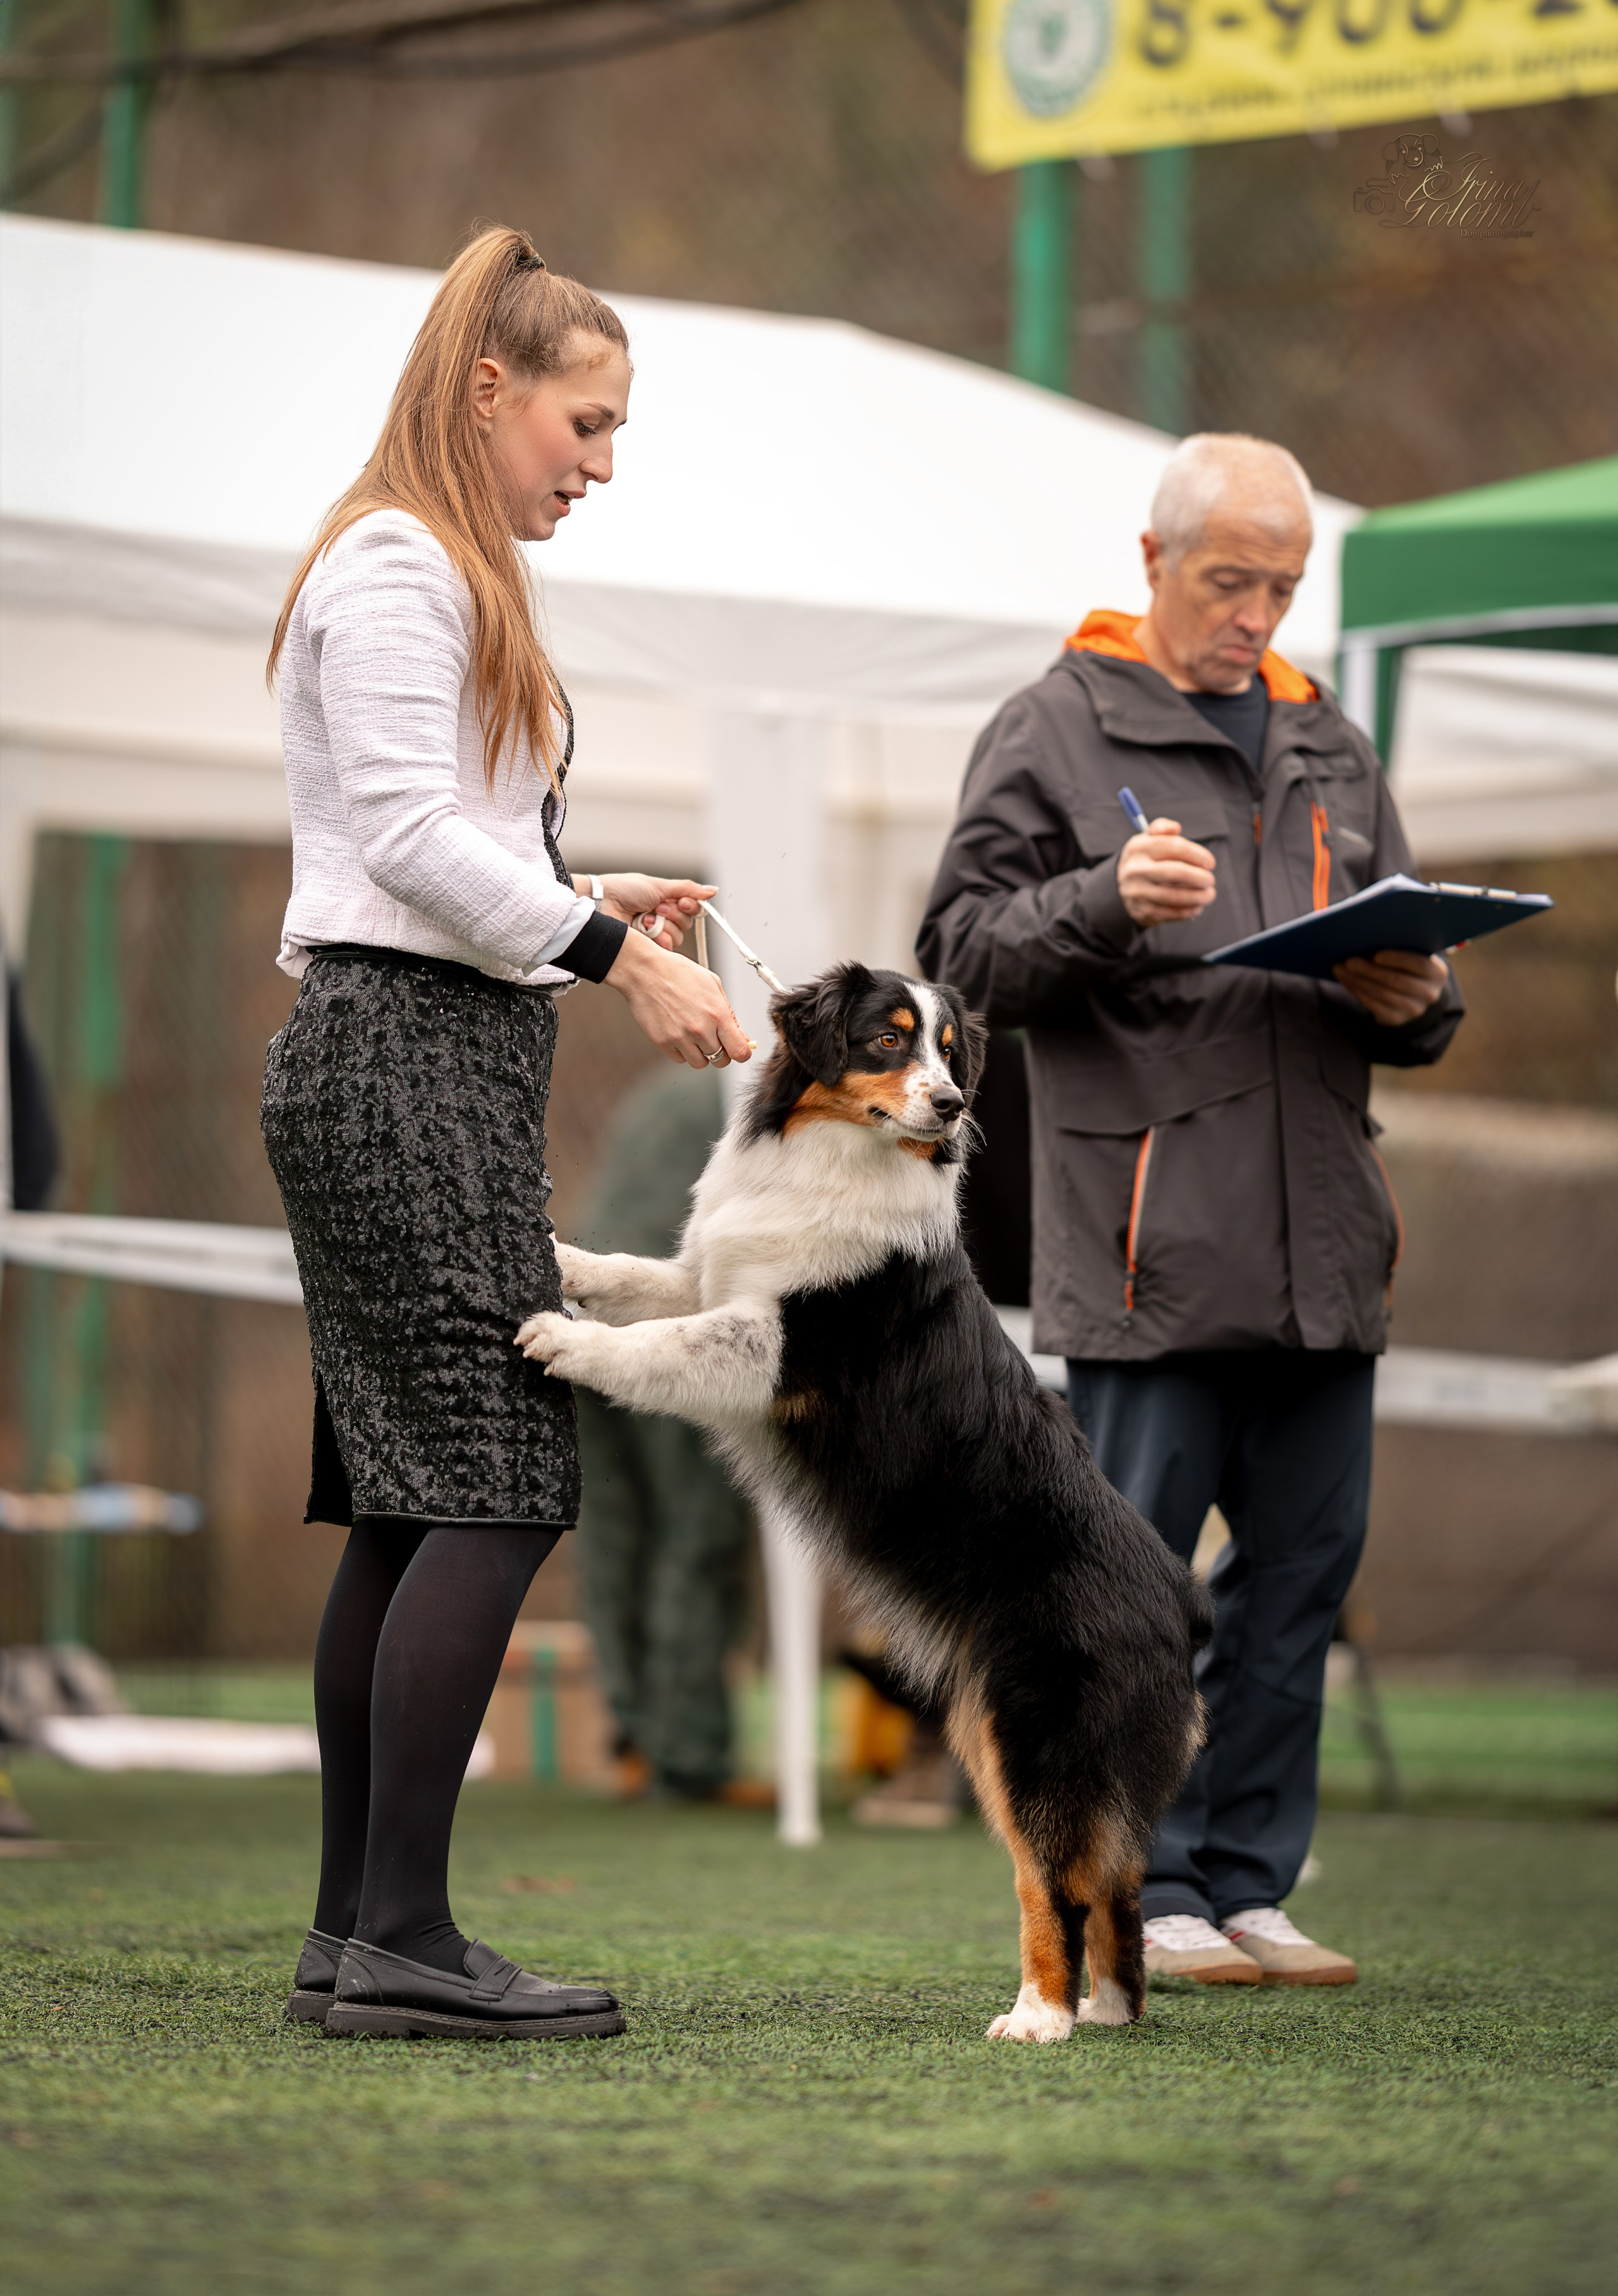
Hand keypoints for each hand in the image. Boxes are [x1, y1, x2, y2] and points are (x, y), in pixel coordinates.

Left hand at [577, 874, 715, 951]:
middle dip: (673, 914)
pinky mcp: (647, 947)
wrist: (602, 903)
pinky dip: (655, 936)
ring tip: (644, 917)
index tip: (681, 901)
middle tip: (657, 907)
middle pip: (686, 924)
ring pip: (677, 937)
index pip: (692, 909)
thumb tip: (713, 890)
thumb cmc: (625, 890)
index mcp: (667, 901)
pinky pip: (665, 948)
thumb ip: (687, 889)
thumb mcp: (659, 885)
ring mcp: (654, 933)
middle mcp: (663, 918)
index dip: (690, 906)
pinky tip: (642, 928)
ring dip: (662, 925)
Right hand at [606, 928, 752, 1069]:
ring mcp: (680, 1038)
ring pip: (700, 1063)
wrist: (645, 970)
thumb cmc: (678, 973)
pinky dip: (681, 1051)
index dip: (741, 1053)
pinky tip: (677, 1032)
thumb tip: (740, 1036)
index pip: (740, 1051)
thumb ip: (729, 1013)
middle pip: (721, 1060)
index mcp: (717, 1014)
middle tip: (713, 1040)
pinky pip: (679, 1059)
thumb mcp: (713, 984)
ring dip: (700, 1053)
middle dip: (720, 1053)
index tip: (738, 1049)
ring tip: (693, 1035)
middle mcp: (700, 1029)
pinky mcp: (662, 1042)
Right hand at [1117, 818, 1217, 926]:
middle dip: (1199, 877)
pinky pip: (1171, 913)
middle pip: (1176, 873)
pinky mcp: (1143, 911)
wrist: (1122, 888)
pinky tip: (1197, 907)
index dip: (1197, 854)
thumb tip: (1175, 828)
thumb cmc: (1144, 860)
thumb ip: (1162, 828)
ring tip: (1209, 895)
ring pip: (1175, 896)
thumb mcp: (1147, 840)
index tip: (1210, 863)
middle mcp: (1136, 869)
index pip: (1174, 847)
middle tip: (1210, 880)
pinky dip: (1188, 911)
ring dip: (1198, 897)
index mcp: (1139, 847)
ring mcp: (1138, 892)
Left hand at [1333, 950, 1448, 1027]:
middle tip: (1349, 961)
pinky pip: (1373, 1005)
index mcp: (1436, 973)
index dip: (1397, 959)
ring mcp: (1413, 1009)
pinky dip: (1357, 991)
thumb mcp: (1413, 956)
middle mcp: (1429, 993)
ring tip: (1341, 968)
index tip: (1376, 955)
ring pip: (1381, 994)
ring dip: (1358, 980)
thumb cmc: (1409, 967)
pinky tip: (1346, 980)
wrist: (1415, 995)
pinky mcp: (1396, 1019)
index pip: (1418, 964)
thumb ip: (1399, 947)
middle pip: (1396, 980)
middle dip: (1369, 970)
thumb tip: (1367, 939)